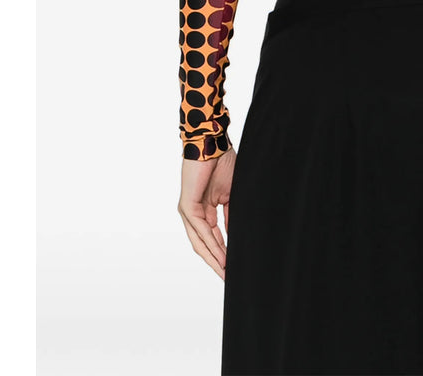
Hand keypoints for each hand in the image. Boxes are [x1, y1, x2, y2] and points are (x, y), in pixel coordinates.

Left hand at [177, 146, 236, 279]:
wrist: (213, 144)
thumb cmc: (222, 163)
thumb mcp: (231, 194)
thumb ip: (230, 216)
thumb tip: (236, 235)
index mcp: (204, 210)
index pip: (213, 238)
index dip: (223, 254)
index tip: (233, 268)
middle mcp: (193, 214)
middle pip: (204, 245)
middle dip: (216, 263)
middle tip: (228, 279)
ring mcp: (188, 211)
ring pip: (200, 242)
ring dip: (213, 258)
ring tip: (225, 272)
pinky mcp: (187, 206)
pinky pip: (200, 230)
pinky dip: (211, 244)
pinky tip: (221, 255)